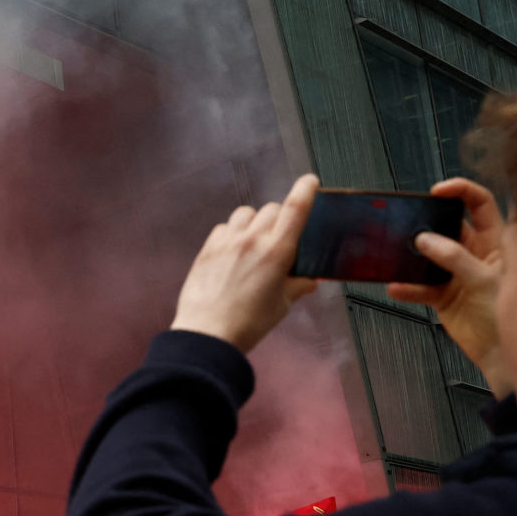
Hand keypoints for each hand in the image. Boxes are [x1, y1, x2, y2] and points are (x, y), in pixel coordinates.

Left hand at [170, 174, 320, 353]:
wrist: (208, 333)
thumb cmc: (246, 323)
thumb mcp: (282, 305)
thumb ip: (297, 286)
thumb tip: (308, 281)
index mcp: (276, 251)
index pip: (295, 208)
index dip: (304, 190)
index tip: (309, 182)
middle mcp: (252, 240)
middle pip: (272, 209)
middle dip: (280, 218)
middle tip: (280, 237)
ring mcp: (227, 242)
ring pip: (246, 212)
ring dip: (255, 221)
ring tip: (255, 242)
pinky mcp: (208, 248)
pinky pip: (224, 227)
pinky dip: (232, 232)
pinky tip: (233, 251)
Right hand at [386, 178, 507, 394]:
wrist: (501, 355)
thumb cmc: (508, 316)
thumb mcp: (485, 280)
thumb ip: (455, 258)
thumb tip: (425, 239)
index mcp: (497, 241)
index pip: (480, 204)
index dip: (461, 191)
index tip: (437, 191)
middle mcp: (475, 253)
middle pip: (447, 226)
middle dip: (427, 223)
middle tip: (409, 223)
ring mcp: (457, 273)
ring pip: (429, 254)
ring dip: (412, 255)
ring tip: (397, 254)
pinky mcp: (442, 294)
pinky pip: (419, 285)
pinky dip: (407, 286)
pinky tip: (397, 287)